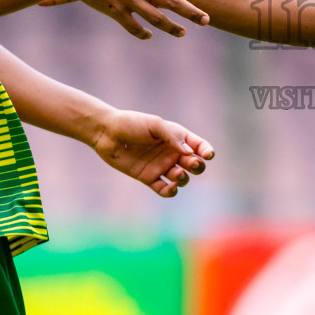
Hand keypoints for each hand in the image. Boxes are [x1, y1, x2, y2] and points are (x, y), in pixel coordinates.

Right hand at [40, 0, 207, 38]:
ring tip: (182, 32)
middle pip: (173, 2)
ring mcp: (129, 0)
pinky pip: (133, 26)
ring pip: (157, 18)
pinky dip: (142, 33)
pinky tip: (149, 36)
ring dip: (172, 27)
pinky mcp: (116, 11)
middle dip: (191, 13)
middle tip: (205, 20)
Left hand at [91, 108, 214, 197]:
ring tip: (177, 174)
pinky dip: (171, 191)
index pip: (198, 146)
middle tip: (191, 164)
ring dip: (184, 178)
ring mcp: (161, 166)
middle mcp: (171, 153)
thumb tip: (190, 152)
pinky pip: (164, 189)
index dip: (206, 151)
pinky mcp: (149, 178)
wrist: (107, 133)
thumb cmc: (131, 124)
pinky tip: (171, 187)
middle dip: (197, 166)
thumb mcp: (154, 124)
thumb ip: (173, 137)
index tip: (208, 155)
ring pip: (182, 178)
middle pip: (194, 164)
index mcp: (177, 137)